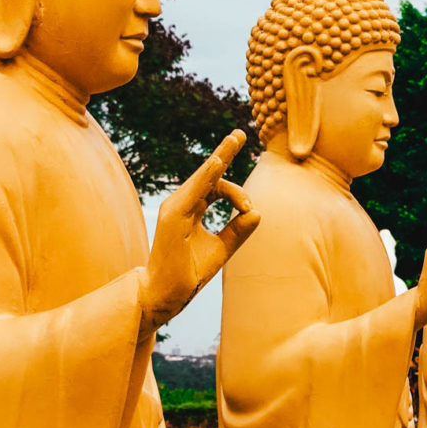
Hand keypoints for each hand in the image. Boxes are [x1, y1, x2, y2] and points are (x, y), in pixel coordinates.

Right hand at [142, 130, 259, 329]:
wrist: (168, 294)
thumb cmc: (190, 271)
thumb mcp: (222, 248)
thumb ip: (238, 230)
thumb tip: (258, 212)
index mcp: (193, 209)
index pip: (216, 187)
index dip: (237, 194)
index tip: (248, 210)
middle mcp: (183, 204)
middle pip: (208, 174)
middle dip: (225, 152)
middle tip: (240, 133)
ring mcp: (175, 209)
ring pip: (202, 179)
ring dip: (221, 161)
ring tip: (235, 140)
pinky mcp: (172, 218)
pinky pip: (192, 193)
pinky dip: (205, 177)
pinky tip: (218, 162)